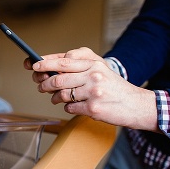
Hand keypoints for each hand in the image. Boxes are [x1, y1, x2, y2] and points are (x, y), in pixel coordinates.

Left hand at [24, 47, 159, 131]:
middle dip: (44, 84)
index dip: (44, 63)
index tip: (33, 66)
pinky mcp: (93, 108)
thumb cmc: (114, 87)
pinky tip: (75, 106)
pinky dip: (68, 107)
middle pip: (57, 79)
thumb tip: (51, 67)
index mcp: (94, 64)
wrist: (136, 104)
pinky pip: (69, 107)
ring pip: (61, 94)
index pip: (63, 61)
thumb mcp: (100, 69)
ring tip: (57, 98)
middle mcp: (93, 75)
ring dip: (55, 98)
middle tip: (41, 86)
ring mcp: (93, 92)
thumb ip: (78, 64)